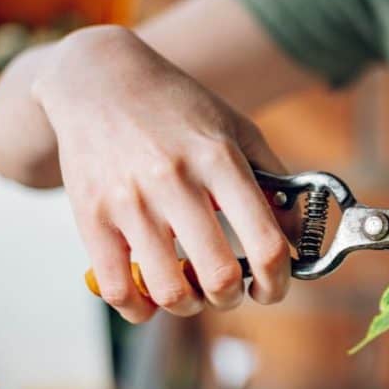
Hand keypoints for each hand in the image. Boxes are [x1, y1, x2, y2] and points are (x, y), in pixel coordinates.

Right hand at [33, 26, 292, 322]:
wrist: (97, 79)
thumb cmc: (177, 108)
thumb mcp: (237, 130)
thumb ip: (274, 181)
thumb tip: (298, 237)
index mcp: (219, 160)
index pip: (265, 241)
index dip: (278, 280)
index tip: (272, 287)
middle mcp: (174, 180)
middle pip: (219, 275)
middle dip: (232, 297)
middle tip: (230, 290)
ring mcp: (129, 200)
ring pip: (169, 289)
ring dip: (190, 306)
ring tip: (192, 292)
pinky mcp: (90, 215)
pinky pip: (117, 288)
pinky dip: (139, 309)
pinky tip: (152, 300)